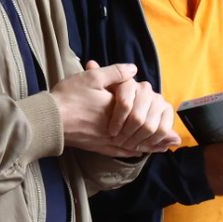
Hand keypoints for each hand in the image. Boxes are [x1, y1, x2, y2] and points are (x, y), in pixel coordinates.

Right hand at [51, 62, 180, 156]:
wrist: (48, 120)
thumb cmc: (68, 97)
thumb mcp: (92, 78)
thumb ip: (115, 73)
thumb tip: (134, 69)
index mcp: (118, 110)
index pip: (141, 112)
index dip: (154, 112)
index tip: (167, 113)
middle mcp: (116, 129)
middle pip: (142, 132)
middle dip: (158, 134)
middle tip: (174, 139)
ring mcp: (107, 141)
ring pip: (135, 144)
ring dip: (150, 145)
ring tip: (164, 147)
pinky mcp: (98, 147)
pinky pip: (121, 152)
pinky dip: (134, 152)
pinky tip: (139, 152)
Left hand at [101, 66, 180, 153]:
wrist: (122, 114)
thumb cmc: (104, 103)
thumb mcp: (95, 88)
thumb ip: (93, 76)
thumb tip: (90, 62)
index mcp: (128, 84)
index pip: (124, 103)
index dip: (118, 120)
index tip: (111, 133)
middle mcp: (145, 90)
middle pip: (137, 117)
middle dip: (127, 134)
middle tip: (119, 143)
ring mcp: (158, 100)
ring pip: (149, 125)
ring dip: (138, 140)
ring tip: (129, 146)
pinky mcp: (167, 110)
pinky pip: (163, 129)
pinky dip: (154, 140)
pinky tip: (145, 146)